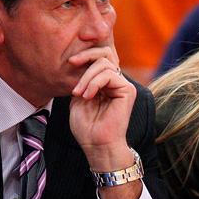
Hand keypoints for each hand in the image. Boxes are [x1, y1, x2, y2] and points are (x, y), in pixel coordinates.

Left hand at [69, 46, 135, 171]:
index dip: (86, 54)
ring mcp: (123, 85)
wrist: (97, 144)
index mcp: (106, 83)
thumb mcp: (78, 98)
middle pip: (104, 54)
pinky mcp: (127, 90)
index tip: (70, 61)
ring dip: (86, 77)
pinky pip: (109, 75)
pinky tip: (88, 96)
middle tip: (72, 64)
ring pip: (104, 64)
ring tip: (78, 93)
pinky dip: (94, 83)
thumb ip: (82, 81)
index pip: (100, 58)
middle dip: (86, 56)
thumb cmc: (87, 127)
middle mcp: (116, 82)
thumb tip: (80, 64)